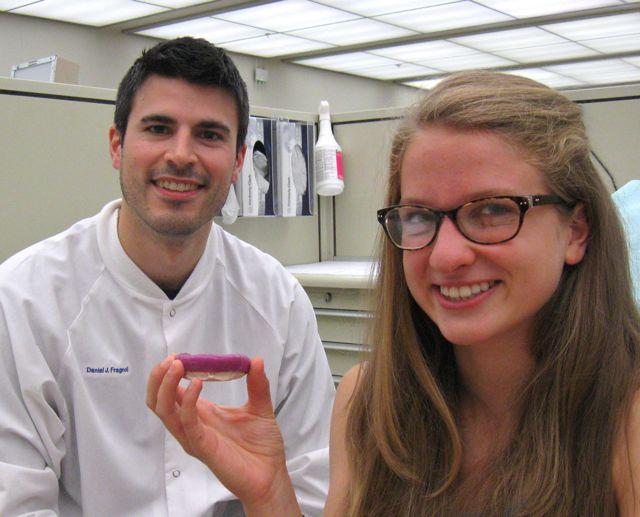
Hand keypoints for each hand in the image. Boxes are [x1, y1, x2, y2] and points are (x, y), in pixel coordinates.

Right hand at [146, 356, 299, 515]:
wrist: (271, 474)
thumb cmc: (262, 446)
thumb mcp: (261, 407)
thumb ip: (257, 384)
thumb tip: (256, 360)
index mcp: (201, 413)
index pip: (172, 392)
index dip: (169, 373)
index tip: (179, 355)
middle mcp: (192, 425)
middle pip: (159, 401)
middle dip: (159, 377)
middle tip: (173, 359)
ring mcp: (195, 437)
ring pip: (164, 411)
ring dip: (166, 386)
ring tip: (177, 366)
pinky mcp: (203, 447)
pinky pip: (187, 423)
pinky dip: (187, 402)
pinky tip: (196, 384)